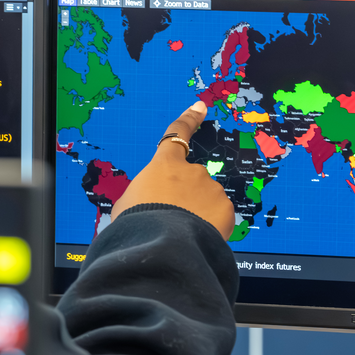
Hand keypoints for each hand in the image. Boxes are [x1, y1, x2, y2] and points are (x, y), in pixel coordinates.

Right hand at [113, 101, 235, 238]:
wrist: (162, 247)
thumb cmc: (138, 224)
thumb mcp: (128, 203)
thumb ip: (143, 192)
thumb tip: (148, 197)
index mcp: (164, 165)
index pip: (177, 134)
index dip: (189, 120)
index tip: (199, 107)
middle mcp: (192, 171)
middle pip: (191, 180)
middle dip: (185, 196)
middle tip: (170, 219)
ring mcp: (211, 189)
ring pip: (206, 199)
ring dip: (198, 212)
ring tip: (182, 232)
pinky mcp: (226, 208)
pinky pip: (219, 216)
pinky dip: (211, 225)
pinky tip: (197, 236)